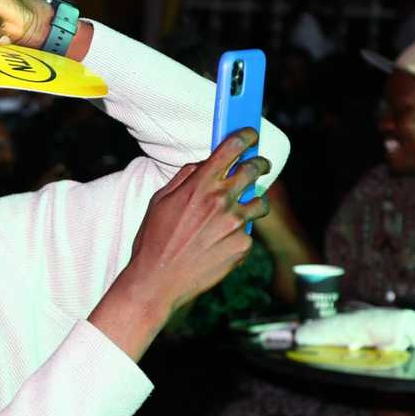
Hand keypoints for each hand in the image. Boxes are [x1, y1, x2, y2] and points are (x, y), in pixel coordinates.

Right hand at [118, 128, 271, 313]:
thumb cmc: (154, 240)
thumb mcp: (160, 200)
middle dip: (260, 163)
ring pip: (261, 203)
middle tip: (259, 165)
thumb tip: (202, 165)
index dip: (245, 136)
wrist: (157, 280)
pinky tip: (220, 243)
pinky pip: (248, 233)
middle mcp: (221, 200)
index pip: (232, 148)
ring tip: (243, 209)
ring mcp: (235, 224)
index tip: (250, 135)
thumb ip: (185, 178)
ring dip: (254, 201)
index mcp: (199, 184)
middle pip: (255, 169)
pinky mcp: (242, 246)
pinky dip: (238, 235)